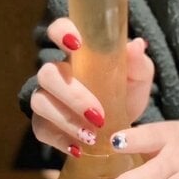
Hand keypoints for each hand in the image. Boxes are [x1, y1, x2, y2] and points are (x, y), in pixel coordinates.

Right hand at [30, 16, 154, 156]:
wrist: (123, 126)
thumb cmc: (126, 91)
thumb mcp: (138, 76)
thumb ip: (137, 61)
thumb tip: (137, 45)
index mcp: (79, 52)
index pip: (59, 29)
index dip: (61, 32)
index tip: (76, 44)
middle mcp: (58, 72)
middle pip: (47, 73)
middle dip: (72, 94)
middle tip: (98, 114)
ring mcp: (48, 97)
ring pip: (40, 101)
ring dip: (66, 119)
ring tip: (92, 136)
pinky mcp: (44, 123)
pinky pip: (40, 129)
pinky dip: (60, 139)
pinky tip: (79, 148)